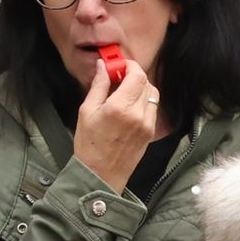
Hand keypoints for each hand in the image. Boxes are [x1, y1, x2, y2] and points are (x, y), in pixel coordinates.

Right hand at [71, 45, 159, 184]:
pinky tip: (129, 107)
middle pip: (146, 82)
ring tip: (124, 93)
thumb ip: (98, 86)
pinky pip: (152, 109)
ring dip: (140, 88)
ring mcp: (147, 124)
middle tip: (119, 77)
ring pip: (152, 95)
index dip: (130, 65)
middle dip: (134, 75)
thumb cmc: (89, 145)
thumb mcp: (87, 111)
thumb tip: (103, 66)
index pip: (137, 75)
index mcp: (121, 107)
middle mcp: (138, 115)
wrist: (100, 175)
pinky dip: (143, 102)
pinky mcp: (150, 132)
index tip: (119, 65)